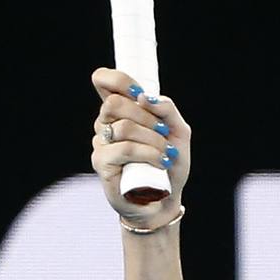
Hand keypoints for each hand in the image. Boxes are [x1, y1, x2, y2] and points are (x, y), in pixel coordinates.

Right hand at [90, 67, 192, 227]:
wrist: (165, 200)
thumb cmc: (169, 164)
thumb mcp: (178, 133)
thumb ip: (168, 109)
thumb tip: (146, 97)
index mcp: (121, 111)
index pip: (103, 81)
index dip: (118, 80)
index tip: (140, 95)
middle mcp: (106, 124)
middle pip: (114, 103)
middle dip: (146, 117)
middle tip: (164, 132)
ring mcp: (101, 144)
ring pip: (123, 127)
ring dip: (153, 140)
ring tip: (166, 154)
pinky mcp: (101, 163)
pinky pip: (124, 149)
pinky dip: (148, 154)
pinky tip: (160, 162)